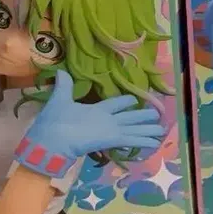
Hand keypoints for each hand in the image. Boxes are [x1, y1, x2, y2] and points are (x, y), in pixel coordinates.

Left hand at [16, 71, 165, 176]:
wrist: (50, 141)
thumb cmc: (54, 121)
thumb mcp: (60, 100)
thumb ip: (64, 86)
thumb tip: (61, 71)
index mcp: (95, 111)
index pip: (114, 104)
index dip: (125, 102)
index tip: (135, 99)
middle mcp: (106, 121)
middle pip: (129, 117)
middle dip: (142, 116)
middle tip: (157, 115)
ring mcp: (110, 131)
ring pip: (134, 128)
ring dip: (147, 129)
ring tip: (162, 130)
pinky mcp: (112, 139)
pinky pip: (132, 138)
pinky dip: (143, 141)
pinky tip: (155, 143)